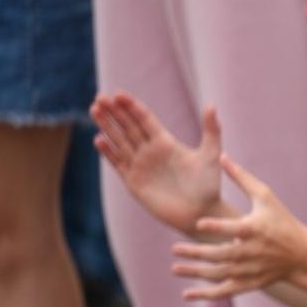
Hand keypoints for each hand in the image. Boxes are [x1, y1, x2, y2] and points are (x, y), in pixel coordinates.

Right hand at [91, 92, 223, 236]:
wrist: (201, 213)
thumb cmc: (208, 185)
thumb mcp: (211, 154)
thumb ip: (212, 130)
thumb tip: (212, 104)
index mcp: (166, 142)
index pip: (145, 119)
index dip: (132, 107)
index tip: (119, 93)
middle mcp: (150, 151)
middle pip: (128, 127)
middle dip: (114, 112)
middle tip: (100, 97)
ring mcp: (140, 166)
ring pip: (119, 141)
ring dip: (107, 126)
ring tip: (95, 109)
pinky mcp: (134, 182)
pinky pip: (118, 163)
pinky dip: (108, 152)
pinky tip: (98, 139)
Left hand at [170, 155, 306, 298]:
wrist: (301, 254)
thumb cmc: (282, 221)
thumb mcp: (266, 196)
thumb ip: (242, 178)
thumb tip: (221, 155)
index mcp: (255, 229)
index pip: (234, 229)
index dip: (217, 227)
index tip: (199, 223)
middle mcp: (251, 252)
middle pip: (221, 254)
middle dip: (198, 253)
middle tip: (175, 248)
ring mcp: (250, 270)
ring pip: (219, 274)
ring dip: (196, 272)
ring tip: (175, 268)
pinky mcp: (249, 283)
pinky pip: (225, 291)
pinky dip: (206, 295)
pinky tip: (186, 294)